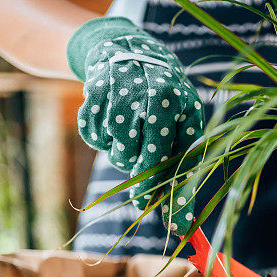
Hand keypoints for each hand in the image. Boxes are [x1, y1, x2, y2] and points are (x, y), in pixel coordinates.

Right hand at [69, 17, 202, 234]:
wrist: (129, 50)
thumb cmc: (168, 99)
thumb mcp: (186, 122)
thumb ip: (184, 168)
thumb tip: (182, 225)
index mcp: (170, 100)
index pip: (164, 156)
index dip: (163, 192)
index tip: (172, 226)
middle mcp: (141, 94)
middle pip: (135, 159)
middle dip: (141, 177)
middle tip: (144, 180)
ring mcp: (113, 93)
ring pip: (114, 152)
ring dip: (123, 155)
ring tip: (135, 135)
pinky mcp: (90, 95)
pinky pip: (93, 138)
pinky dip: (103, 139)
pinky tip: (114, 123)